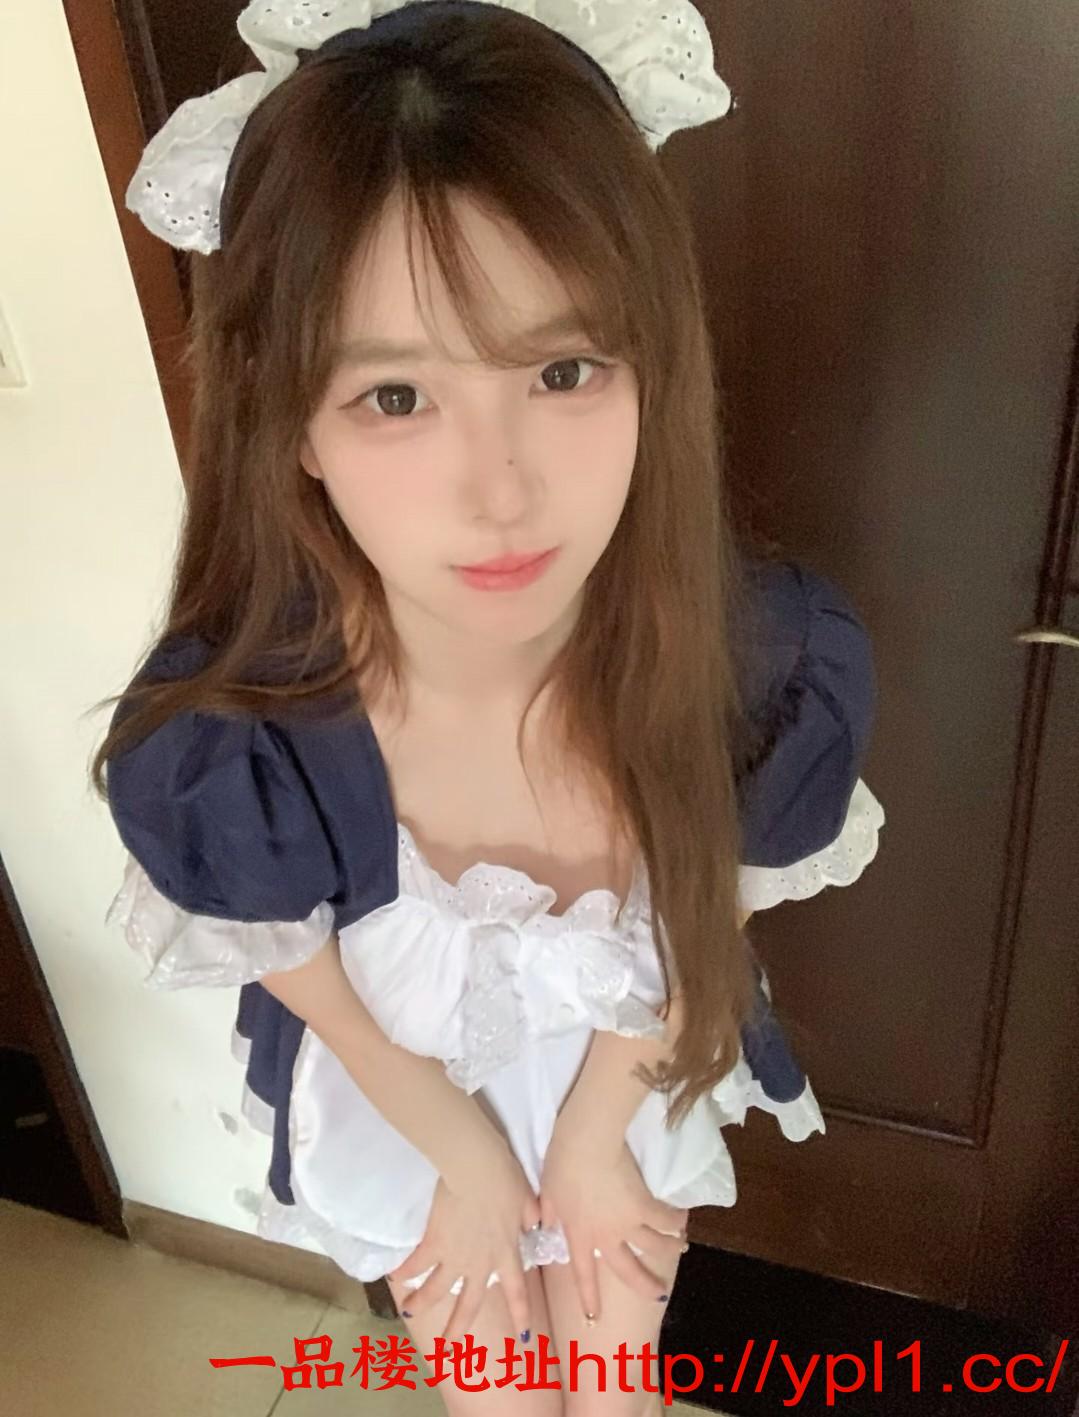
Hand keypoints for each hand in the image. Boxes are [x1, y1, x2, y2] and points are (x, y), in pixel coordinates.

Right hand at [387, 1132, 540, 1346]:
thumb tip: (534, 1225)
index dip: (520, 1314)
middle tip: (449, 1346)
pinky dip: (404, 1271)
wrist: (475, 1168)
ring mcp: (454, 1255)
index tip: (522, 1337)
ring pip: (435, 1290)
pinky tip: (393, 1276)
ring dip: (421, 1303)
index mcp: (506, 1253)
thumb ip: (530, 1217)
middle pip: (470, 1304)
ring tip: (408, 1311)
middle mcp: (480, 1263)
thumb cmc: (505, 1179)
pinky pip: (416, 1263)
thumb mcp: (527, 1199)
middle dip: (459, 1327)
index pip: (517, 1291)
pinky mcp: (433, 1242)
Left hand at [540, 1121, 687, 1321]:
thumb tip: (544, 1227)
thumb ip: (548, 1214)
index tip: (594, 1319)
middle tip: (658, 1294)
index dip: (589, 1298)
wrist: (586, 1143)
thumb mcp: (547, 1193)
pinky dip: (676, 1221)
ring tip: (680, 1248)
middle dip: (645, 1285)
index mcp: (579, 1235)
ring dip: (669, 1249)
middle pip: (628, 1270)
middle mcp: (606, 1236)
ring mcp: (628, 1223)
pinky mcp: (645, 1204)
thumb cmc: (561, 1165)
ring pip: (654, 1245)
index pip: (582, 1274)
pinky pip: (665, 1219)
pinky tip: (684, 1220)